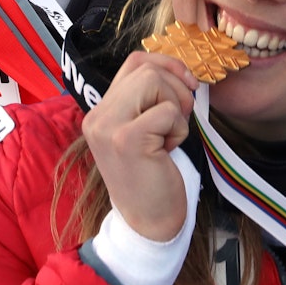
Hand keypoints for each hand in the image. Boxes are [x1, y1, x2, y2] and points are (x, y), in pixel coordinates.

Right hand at [82, 50, 198, 241]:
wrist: (148, 222)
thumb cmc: (153, 175)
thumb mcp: (145, 130)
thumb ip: (148, 101)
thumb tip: (180, 72)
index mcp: (100, 111)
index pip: (134, 62)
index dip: (166, 63)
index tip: (188, 82)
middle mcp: (97, 116)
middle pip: (146, 69)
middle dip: (176, 89)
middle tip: (178, 121)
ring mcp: (108, 126)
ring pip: (154, 81)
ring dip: (176, 107)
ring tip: (169, 136)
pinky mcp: (127, 139)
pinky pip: (167, 111)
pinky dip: (178, 129)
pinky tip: (167, 151)